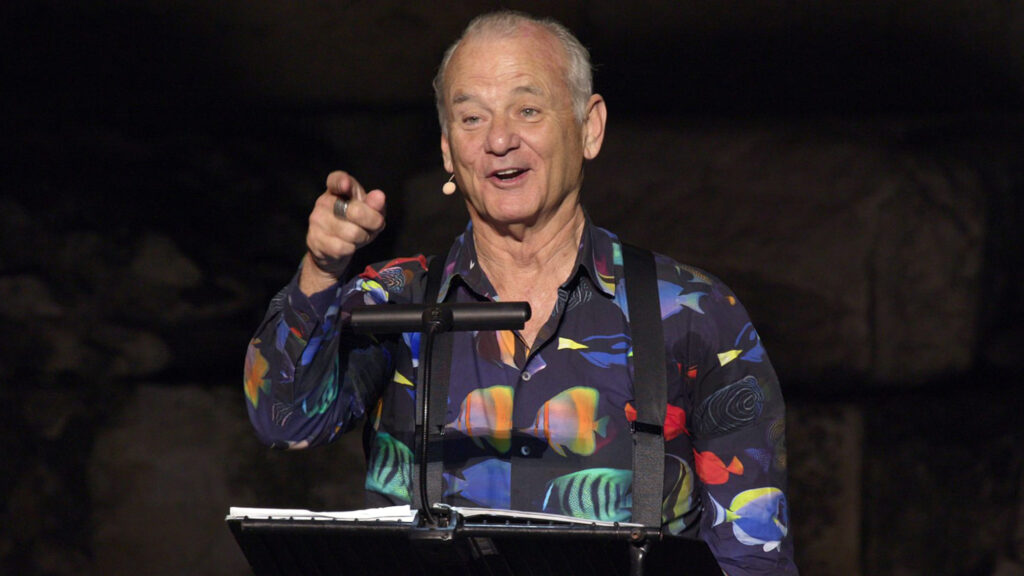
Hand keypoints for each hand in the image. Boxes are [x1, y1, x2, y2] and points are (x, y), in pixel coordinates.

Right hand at [300, 171, 386, 294]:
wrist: (333, 248)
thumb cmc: (354, 223)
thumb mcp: (369, 212)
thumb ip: (374, 204)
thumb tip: (379, 196)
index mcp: (336, 189)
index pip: (336, 180)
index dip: (341, 182)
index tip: (346, 185)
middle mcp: (324, 202)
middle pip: (356, 211)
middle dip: (372, 222)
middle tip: (371, 225)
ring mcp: (317, 221)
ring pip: (353, 233)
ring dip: (362, 238)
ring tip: (357, 236)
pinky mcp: (315, 240)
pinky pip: (343, 247)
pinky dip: (351, 249)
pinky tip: (346, 245)